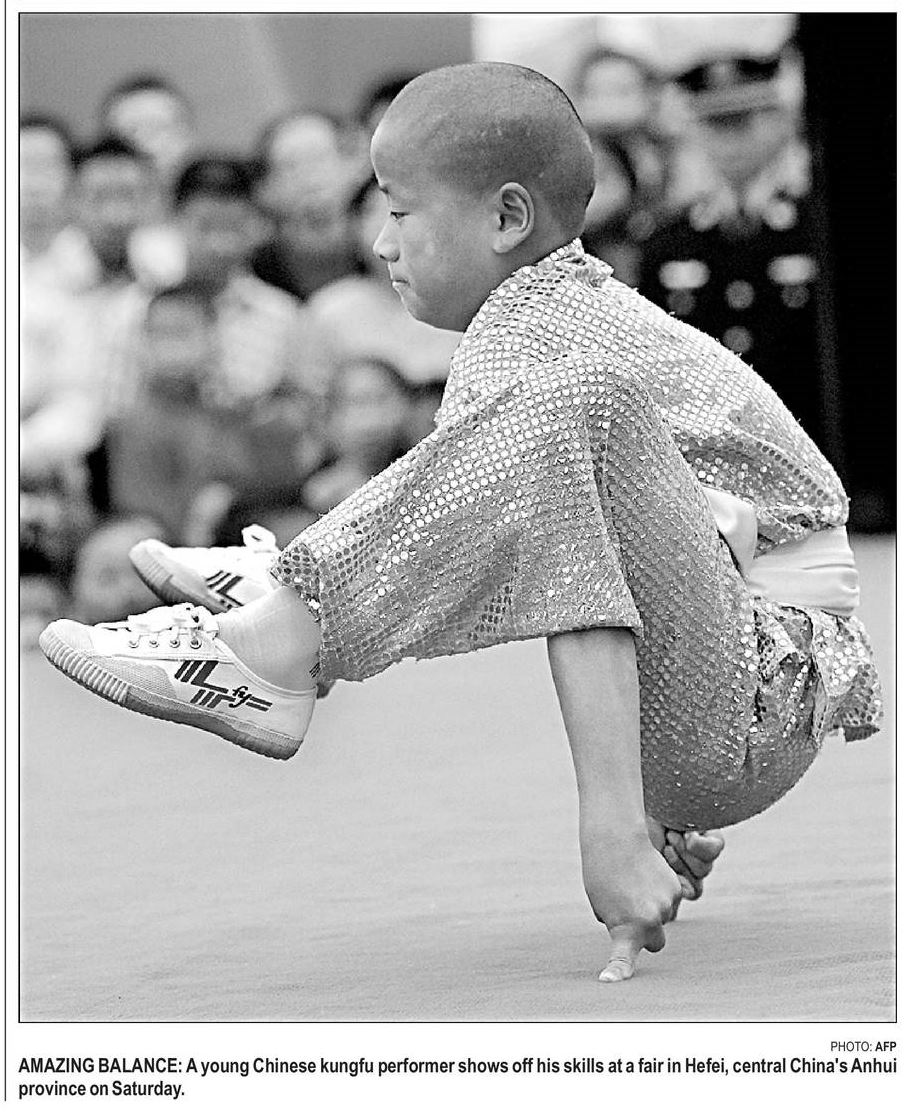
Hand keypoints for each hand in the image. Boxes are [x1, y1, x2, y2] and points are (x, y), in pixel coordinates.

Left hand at [579, 824, 681, 981]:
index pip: (622, 959)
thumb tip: (637, 930)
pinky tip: (645, 874)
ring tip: (633, 883)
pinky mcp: (675, 889)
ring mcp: (666, 905)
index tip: (609, 980)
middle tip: (632, 912)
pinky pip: (669, 899)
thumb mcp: (602, 905)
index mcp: (626, 928)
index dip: (618, 971)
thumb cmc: (602, 873)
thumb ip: (620, 925)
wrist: (616, 839)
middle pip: (655, 942)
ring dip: (653, 907)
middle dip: (648, 934)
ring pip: (663, 917)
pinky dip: (660, 892)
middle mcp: (650, 921)